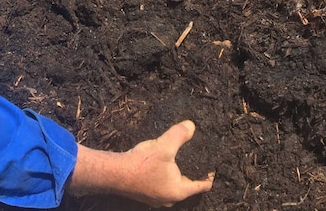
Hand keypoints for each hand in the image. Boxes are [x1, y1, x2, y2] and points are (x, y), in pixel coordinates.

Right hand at [68, 120, 213, 206]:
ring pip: (173, 186)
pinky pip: (161, 186)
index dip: (209, 174)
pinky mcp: (145, 194)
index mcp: (179, 191)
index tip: (211, 163)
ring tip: (177, 159)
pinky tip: (158, 164)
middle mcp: (170, 199)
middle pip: (187, 186)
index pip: (202, 185)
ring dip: (176, 174)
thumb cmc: (141, 164)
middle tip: (194, 156)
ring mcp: (156, 199)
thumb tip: (191, 125)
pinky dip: (164, 176)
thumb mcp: (163, 146)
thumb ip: (179, 135)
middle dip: (191, 172)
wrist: (113, 173)